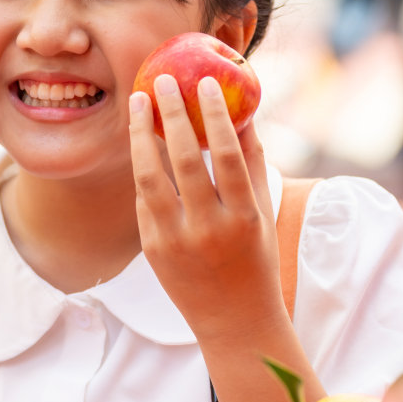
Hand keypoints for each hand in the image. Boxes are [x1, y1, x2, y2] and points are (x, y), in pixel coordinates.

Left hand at [128, 73, 284, 342]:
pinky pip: (144, 201)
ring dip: (142, 136)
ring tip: (139, 102)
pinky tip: (142, 143)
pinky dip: (143, 170)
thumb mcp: (263, 212)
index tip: (206, 84)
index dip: (216, 119)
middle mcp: (209, 229)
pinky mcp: (152, 249)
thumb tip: (243, 112)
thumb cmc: (255, 258)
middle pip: (185, 162)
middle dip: (172, 116)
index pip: (229, 158)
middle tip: (163, 81)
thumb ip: (253, 163)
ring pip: (150, 178)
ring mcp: (175, 241)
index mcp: (244, 218)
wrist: (234, 321)